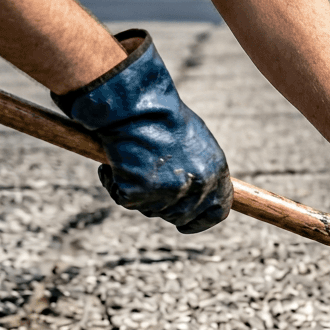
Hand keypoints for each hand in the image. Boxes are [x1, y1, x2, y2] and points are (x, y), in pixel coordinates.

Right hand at [53, 29, 231, 233]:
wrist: (135, 106)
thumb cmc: (162, 116)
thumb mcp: (194, 141)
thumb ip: (199, 170)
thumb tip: (198, 191)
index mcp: (215, 173)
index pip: (216, 212)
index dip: (200, 220)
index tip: (186, 224)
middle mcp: (196, 188)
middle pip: (180, 216)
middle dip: (163, 206)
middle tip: (148, 185)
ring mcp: (168, 194)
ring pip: (151, 209)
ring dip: (139, 192)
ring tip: (132, 161)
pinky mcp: (138, 194)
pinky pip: (123, 198)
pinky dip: (113, 183)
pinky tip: (113, 162)